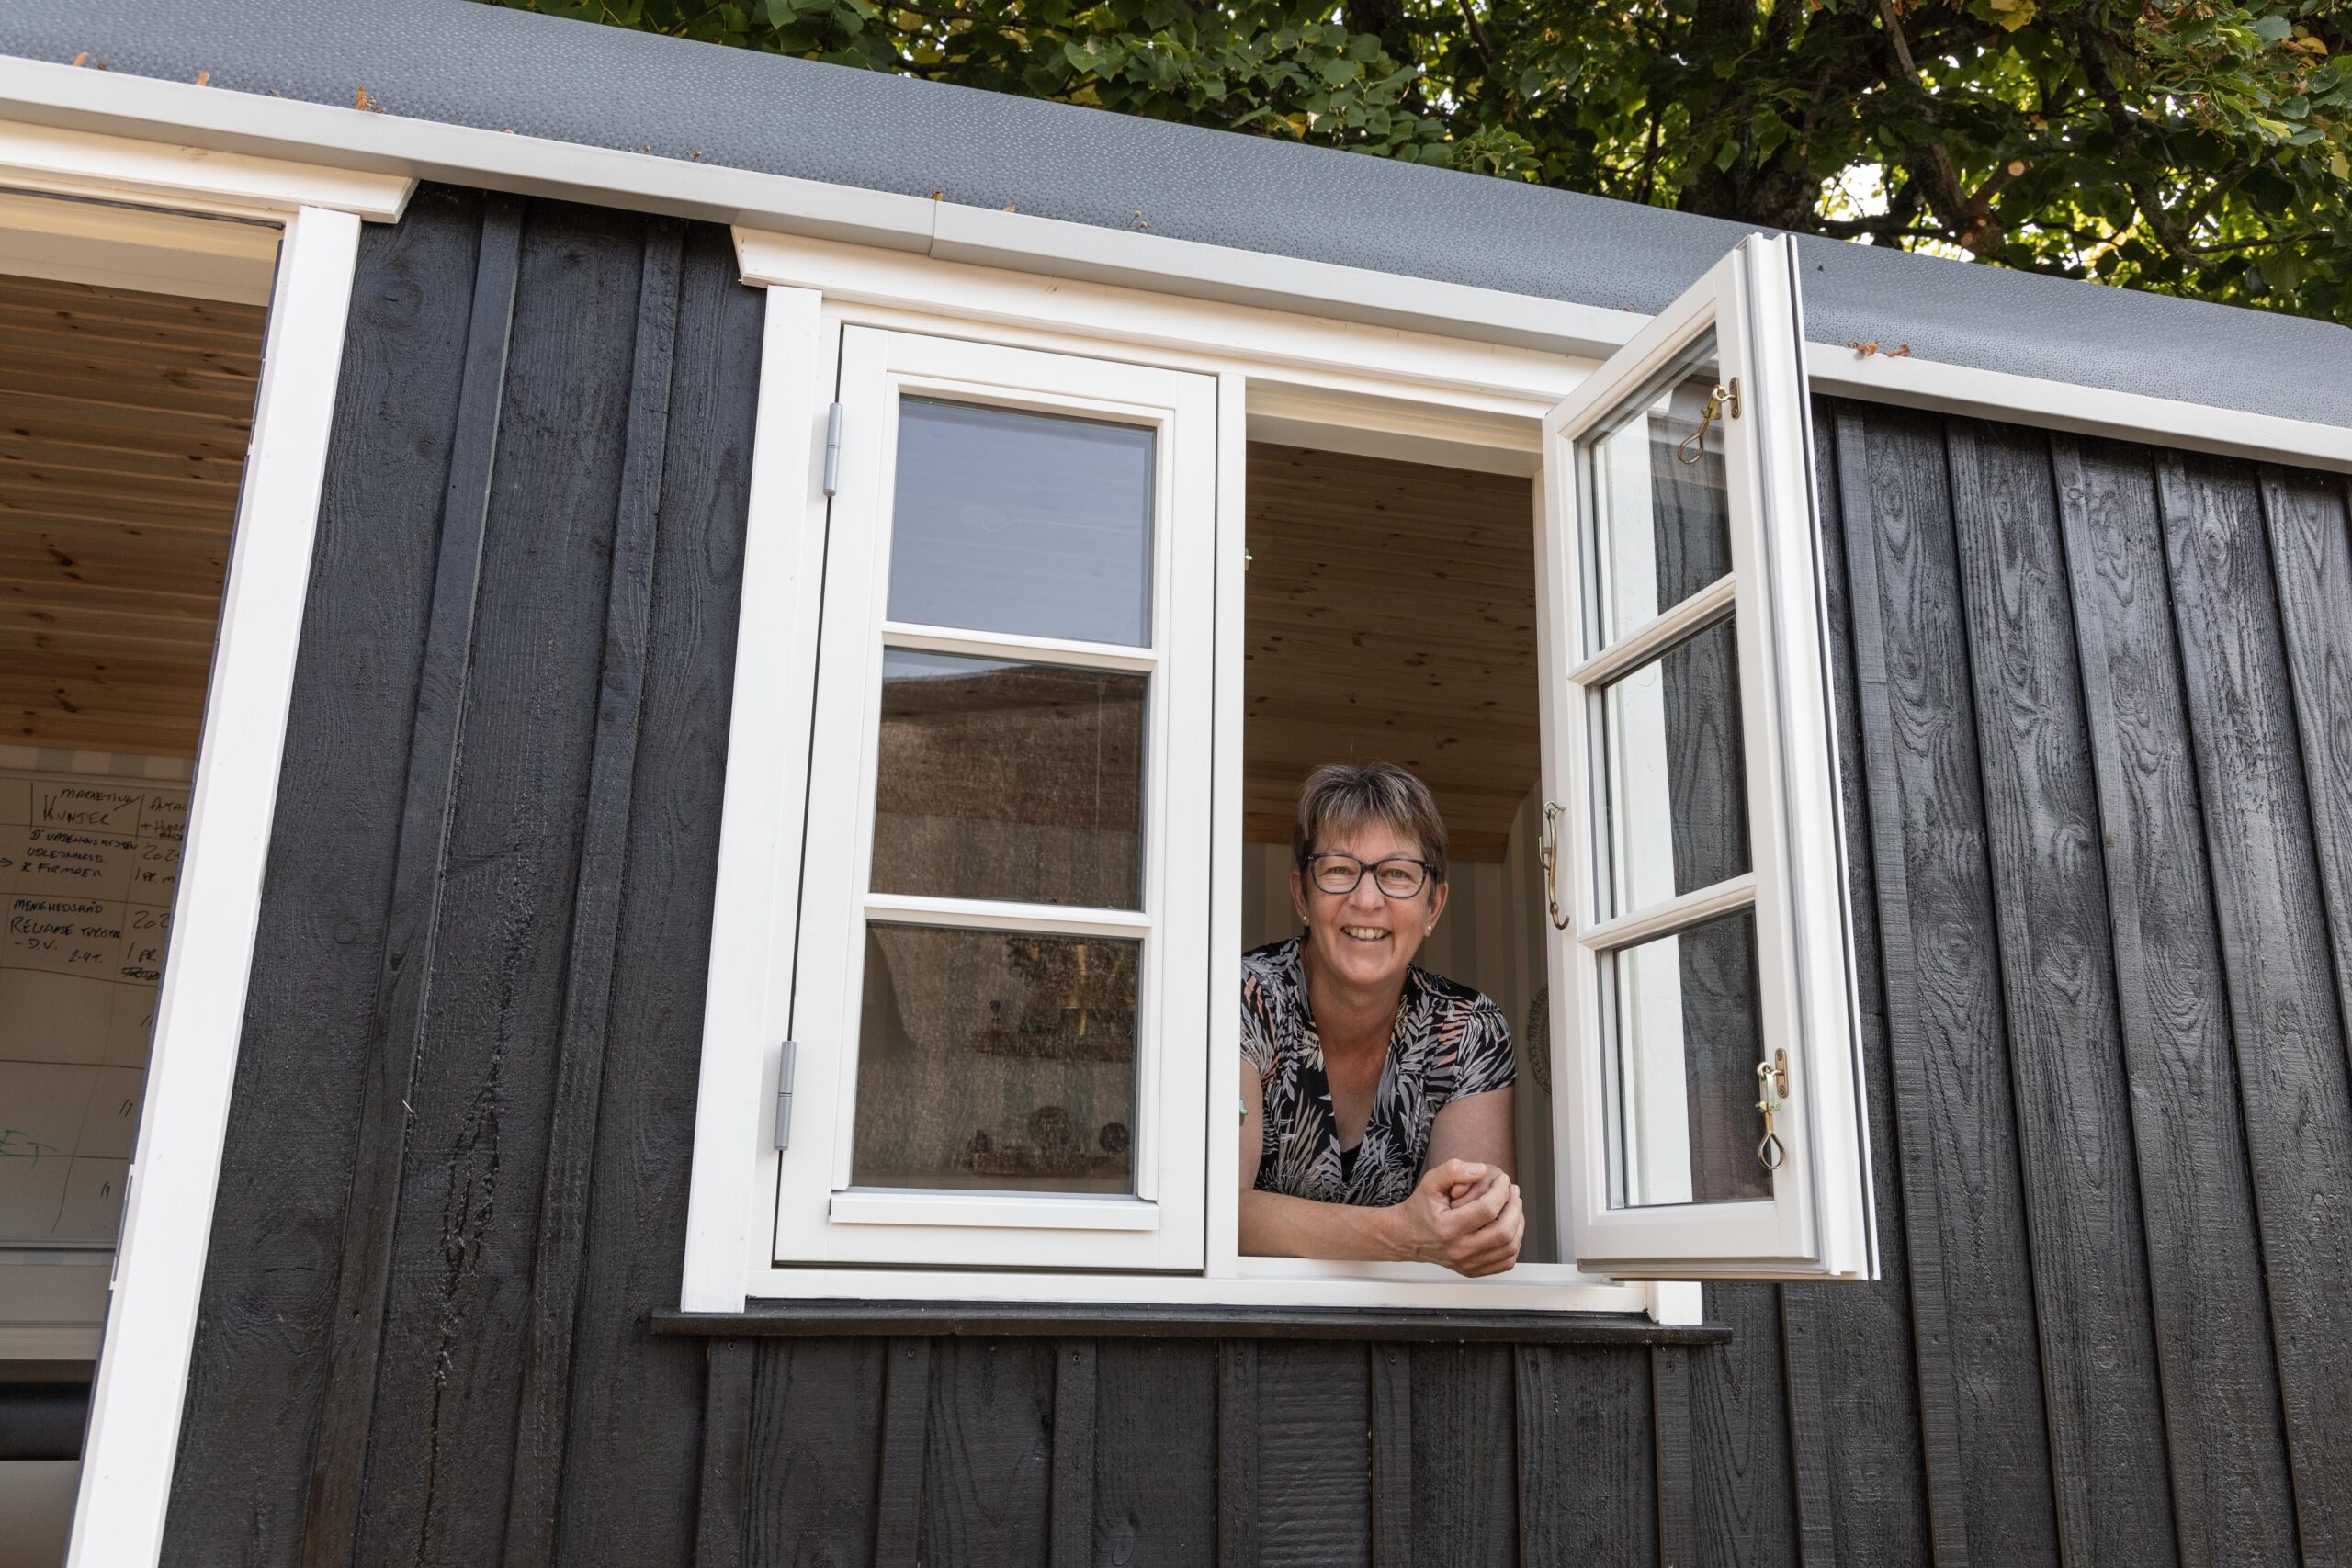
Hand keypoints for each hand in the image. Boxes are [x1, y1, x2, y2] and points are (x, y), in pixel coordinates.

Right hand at [1389, 1158, 1522, 1276]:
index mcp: (1447, 1228)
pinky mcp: (1473, 1270)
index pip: (1487, 1210)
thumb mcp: (1430, 1182)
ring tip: (1514, 1206)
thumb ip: (1453, 1171)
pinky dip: (1514, 1243)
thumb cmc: (1421, 1209)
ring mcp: (1467, 1263)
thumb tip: (1480, 1170)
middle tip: (1513, 1192)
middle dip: (1514, 1207)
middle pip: (1503, 1231)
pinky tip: (1509, 1227)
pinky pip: (1506, 1262)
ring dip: (1518, 1224)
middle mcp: (1458, 1250)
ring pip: (1509, 1247)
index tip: (1503, 1180)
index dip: (1501, 1191)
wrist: (1408, 1236)